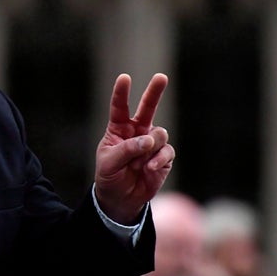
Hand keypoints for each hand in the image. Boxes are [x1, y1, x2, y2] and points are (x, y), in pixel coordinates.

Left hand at [94, 73, 174, 223]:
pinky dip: (158, 159)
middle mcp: (137, 131)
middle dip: (155, 92)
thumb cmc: (110, 175)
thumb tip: (149, 140)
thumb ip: (127, 149)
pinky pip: (167, 151)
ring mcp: (152, 143)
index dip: (122, 92)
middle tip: (161, 77)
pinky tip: (149, 168)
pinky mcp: (163, 157)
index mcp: (119, 128)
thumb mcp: (109, 162)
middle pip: (148, 107)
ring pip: (160, 133)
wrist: (120, 198)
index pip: (119, 107)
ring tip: (140, 162)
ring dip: (151, 146)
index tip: (124, 78)